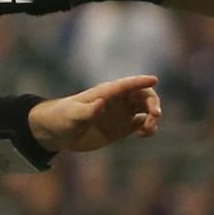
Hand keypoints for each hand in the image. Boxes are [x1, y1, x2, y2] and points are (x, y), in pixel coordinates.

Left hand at [27, 72, 160, 153]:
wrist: (59, 133)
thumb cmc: (62, 118)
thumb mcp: (73, 115)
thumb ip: (87, 110)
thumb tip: (102, 103)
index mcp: (106, 93)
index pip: (127, 84)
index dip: (141, 81)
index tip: (154, 80)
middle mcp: (118, 101)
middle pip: (144, 96)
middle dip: (153, 103)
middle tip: (154, 116)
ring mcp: (122, 113)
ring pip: (146, 110)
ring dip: (152, 117)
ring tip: (146, 130)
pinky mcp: (123, 127)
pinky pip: (142, 124)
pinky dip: (148, 128)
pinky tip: (142, 134)